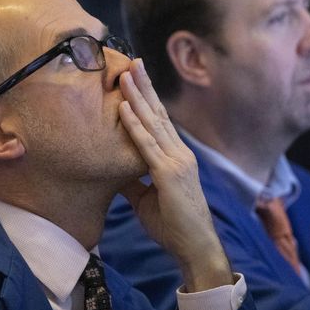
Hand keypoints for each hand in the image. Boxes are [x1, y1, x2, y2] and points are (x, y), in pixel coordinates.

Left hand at [117, 58, 232, 291]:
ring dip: (137, 96)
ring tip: (125, 73)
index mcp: (176, 157)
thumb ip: (133, 180)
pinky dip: (134, 125)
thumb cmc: (173, 226)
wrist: (194, 248)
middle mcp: (179, 153)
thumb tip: (114, 171)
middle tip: (132, 61)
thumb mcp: (146, 199)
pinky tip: (124, 107)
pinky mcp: (169, 174)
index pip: (160, 121)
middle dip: (145, 86)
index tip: (137, 77)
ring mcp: (176, 161)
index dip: (148, 98)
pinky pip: (147, 145)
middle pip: (159, 113)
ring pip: (153, 122)